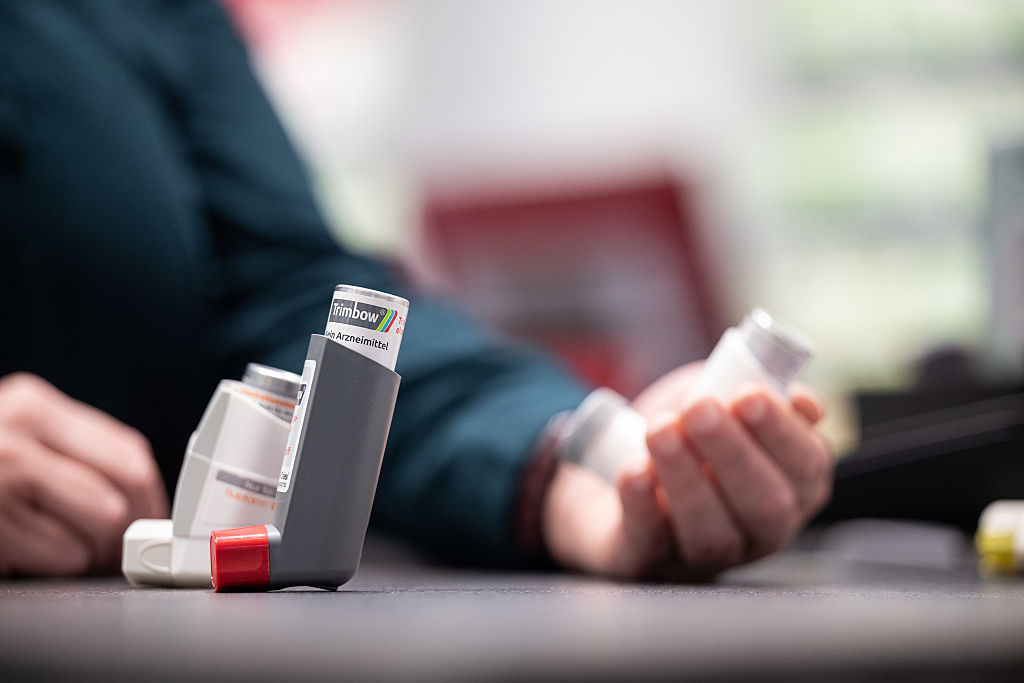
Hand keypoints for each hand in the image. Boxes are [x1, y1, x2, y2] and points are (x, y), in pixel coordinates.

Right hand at [0, 373, 167, 575]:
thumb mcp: (21, 434)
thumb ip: (75, 450)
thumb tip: (144, 495)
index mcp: (34, 406)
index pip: (129, 453)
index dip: (152, 497)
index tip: (156, 520)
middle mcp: (15, 435)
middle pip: (119, 493)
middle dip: (128, 532)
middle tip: (117, 548)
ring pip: (98, 526)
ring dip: (92, 553)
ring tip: (69, 551)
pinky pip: (59, 557)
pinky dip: (57, 566)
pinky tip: (32, 554)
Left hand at [541, 363, 831, 579]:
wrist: (608, 464)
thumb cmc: (684, 433)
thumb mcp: (727, 402)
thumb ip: (765, 396)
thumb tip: (802, 403)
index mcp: (791, 488)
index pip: (807, 467)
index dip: (781, 432)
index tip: (747, 393)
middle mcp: (755, 531)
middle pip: (763, 507)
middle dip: (733, 453)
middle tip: (700, 407)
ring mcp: (701, 556)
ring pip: (708, 532)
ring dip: (685, 476)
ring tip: (660, 429)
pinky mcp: (644, 563)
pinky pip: (647, 542)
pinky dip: (641, 505)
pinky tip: (634, 470)